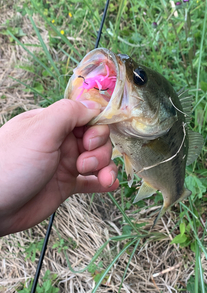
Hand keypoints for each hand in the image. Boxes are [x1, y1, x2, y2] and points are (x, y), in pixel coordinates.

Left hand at [0, 99, 118, 235]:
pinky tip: (110, 186)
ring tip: (101, 179)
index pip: (87, 117)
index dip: (96, 128)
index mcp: (52, 123)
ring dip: (105, 168)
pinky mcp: (64, 186)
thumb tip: (94, 107)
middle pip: (96, 139)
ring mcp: (63, 164)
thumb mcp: (40, 130)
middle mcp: (60, 141)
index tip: (89, 141)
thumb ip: (68, 113)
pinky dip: (103, 182)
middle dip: (99, 151)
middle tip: (83, 164)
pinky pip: (90, 182)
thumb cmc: (11, 165)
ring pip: (97, 160)